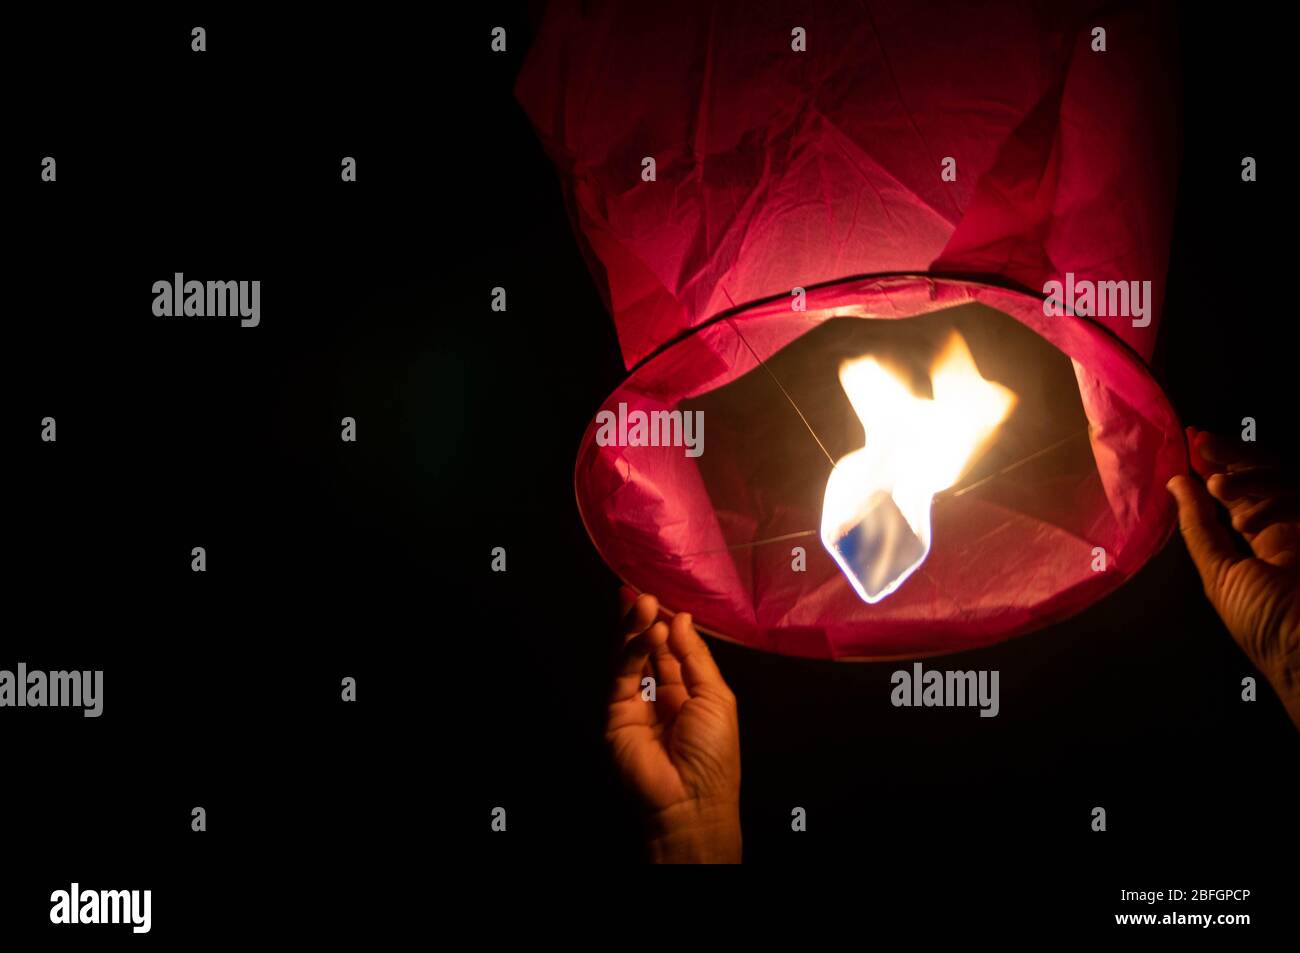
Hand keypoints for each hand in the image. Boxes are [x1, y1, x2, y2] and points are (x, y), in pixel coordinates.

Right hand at [606, 587, 741, 861]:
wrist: (691, 799)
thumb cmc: (714, 754)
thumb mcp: (716, 697)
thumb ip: (695, 656)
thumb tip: (681, 618)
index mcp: (688, 693)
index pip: (672, 650)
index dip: (666, 624)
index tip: (661, 596)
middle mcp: (660, 696)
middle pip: (647, 649)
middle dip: (644, 620)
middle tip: (640, 592)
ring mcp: (636, 704)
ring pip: (630, 657)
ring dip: (635, 628)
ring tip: (642, 601)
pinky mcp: (616, 713)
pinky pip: (623, 675)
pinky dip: (633, 651)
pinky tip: (646, 630)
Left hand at [1166, 427, 1299, 727]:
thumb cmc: (1266, 626)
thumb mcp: (1221, 573)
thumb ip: (1200, 527)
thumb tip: (1175, 484)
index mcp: (1266, 546)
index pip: (1241, 496)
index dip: (1217, 469)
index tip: (1192, 445)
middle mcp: (1291, 532)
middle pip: (1265, 479)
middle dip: (1232, 457)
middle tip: (1201, 441)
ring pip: (1283, 480)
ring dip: (1246, 474)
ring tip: (1215, 481)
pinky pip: (1298, 496)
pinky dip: (1270, 496)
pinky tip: (1243, 513)